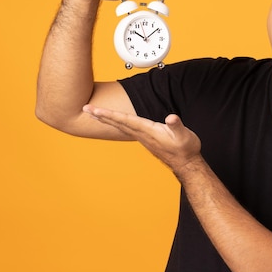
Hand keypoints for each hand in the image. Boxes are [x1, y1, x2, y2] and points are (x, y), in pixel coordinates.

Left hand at [84, 105, 201, 173]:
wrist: (186, 163)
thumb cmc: (185, 149)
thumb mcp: (184, 135)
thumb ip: (176, 126)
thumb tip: (171, 118)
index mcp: (148, 131)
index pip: (124, 120)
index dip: (109, 114)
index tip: (95, 110)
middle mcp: (141, 134)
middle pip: (117, 122)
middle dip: (101, 115)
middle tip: (86, 108)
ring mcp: (142, 137)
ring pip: (120, 126)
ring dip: (106, 118)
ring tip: (94, 113)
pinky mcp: (145, 138)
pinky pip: (125, 128)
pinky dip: (116, 122)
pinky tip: (113, 121)